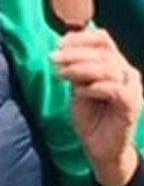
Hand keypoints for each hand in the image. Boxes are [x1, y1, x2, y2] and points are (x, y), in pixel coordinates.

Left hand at [52, 28, 141, 185]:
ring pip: (107, 68)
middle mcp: (126, 73)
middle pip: (103, 52)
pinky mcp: (132, 105)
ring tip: (60, 74)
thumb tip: (61, 46)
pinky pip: (115, 89)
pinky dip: (94, 87)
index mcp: (114, 65)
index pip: (103, 40)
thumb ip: (75, 69)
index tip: (58, 44)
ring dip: (79, 69)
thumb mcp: (78, 87)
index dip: (81, 38)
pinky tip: (79, 92)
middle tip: (53, 58)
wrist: (99, 147)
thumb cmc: (90, 117)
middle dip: (74, 53)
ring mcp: (132, 89)